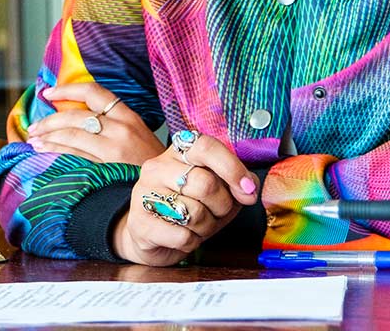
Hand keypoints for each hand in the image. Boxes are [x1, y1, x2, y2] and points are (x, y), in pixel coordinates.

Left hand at [25, 82, 163, 165]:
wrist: (169, 191)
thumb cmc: (150, 165)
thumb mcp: (138, 136)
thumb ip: (114, 125)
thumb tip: (79, 119)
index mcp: (129, 116)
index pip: (94, 92)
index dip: (67, 89)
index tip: (48, 93)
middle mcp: (121, 128)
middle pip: (76, 116)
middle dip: (49, 120)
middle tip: (34, 126)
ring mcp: (113, 149)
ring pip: (71, 135)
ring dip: (47, 136)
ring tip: (33, 140)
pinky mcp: (106, 168)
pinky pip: (73, 155)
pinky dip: (55, 152)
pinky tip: (43, 153)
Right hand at [111, 132, 257, 265]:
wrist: (152, 235)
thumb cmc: (190, 208)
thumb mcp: (219, 191)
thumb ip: (238, 183)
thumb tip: (249, 190)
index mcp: (179, 152)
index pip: (206, 147)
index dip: (232, 168)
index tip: (248, 189)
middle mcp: (158, 167)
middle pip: (205, 184)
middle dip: (222, 206)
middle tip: (217, 212)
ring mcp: (144, 194)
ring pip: (195, 213)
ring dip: (207, 227)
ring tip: (197, 225)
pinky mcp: (140, 224)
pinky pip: (183, 236)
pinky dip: (192, 242)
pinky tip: (183, 237)